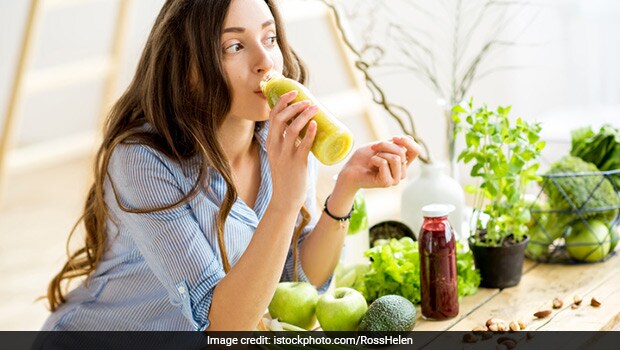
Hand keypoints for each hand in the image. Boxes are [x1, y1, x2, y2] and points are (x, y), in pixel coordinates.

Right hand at [266, 90, 317, 207]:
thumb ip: (291, 142)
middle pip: (280, 119)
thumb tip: (308, 127)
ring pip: (291, 129)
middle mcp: (275, 147)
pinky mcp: (296, 163)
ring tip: (314, 108)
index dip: (282, 101)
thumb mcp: (282, 155)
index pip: (273, 116)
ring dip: (304, 115)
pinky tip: (315, 125)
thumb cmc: (288, 175)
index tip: (293, 92)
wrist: (286, 198)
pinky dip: (309, 133)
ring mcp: (285, 155)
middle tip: (307, 100)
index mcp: (271, 142)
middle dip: (293, 106)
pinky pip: (303, 145)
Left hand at [337, 135, 422, 193]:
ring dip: (379, 154)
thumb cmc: (363, 158)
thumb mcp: (380, 146)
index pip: (416, 151)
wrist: (349, 170)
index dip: (407, 142)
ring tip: (372, 160)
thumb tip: (410, 138)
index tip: (394, 138)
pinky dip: (374, 160)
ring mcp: (395, 179)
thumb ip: (394, 144)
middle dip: (385, 145)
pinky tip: (370, 167)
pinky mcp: (387, 183)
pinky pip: (384, 163)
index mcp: (402, 163)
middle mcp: (401, 172)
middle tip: (373, 149)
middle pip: (402, 151)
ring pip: (395, 158)